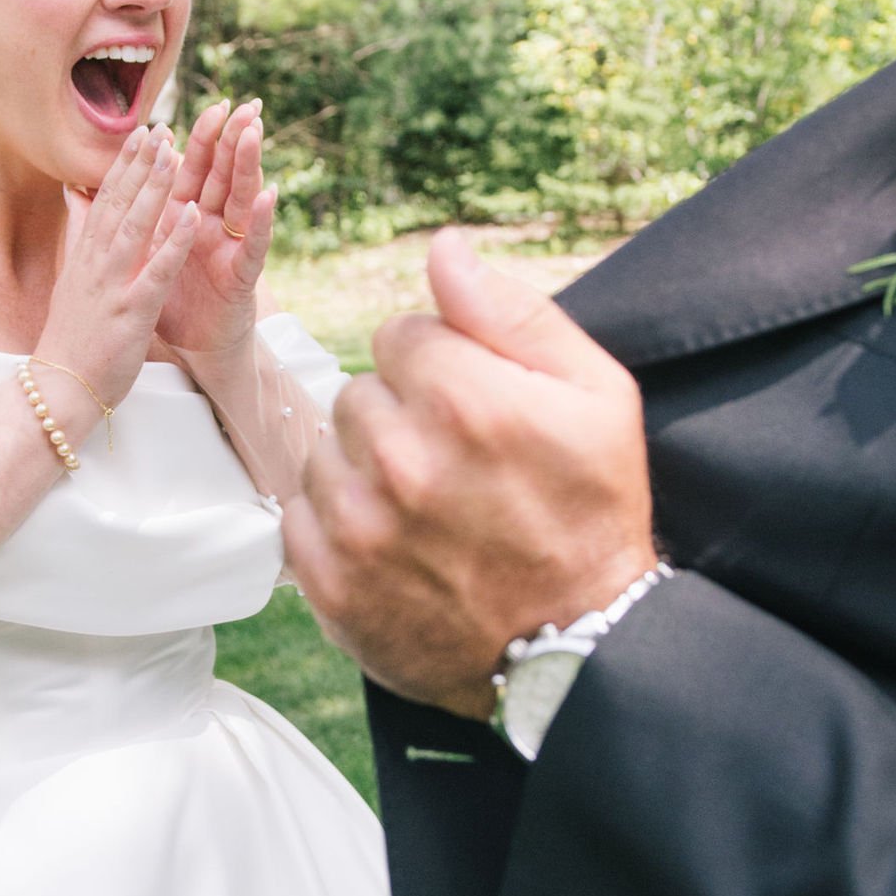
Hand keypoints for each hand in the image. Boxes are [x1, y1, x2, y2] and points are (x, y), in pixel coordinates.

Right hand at [37, 123, 200, 417]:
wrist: (58, 389)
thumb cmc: (71, 344)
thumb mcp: (74, 286)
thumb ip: (83, 247)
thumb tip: (80, 211)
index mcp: (85, 258)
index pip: (104, 201)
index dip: (124, 165)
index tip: (141, 133)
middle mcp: (95, 264)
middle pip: (118, 203)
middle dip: (140, 162)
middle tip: (160, 125)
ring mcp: (112, 286)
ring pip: (135, 226)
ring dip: (155, 187)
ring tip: (175, 152)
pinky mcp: (130, 312)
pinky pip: (156, 270)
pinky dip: (174, 241)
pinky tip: (192, 216)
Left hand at [152, 99, 276, 361]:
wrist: (190, 350)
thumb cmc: (170, 302)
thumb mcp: (144, 255)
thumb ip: (127, 220)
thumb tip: (84, 190)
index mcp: (185, 218)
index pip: (194, 170)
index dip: (201, 138)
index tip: (209, 103)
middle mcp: (212, 227)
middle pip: (222, 175)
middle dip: (231, 139)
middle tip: (244, 104)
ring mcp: (229, 249)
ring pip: (240, 200)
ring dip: (247, 165)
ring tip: (255, 131)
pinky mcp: (241, 277)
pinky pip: (252, 245)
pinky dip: (260, 220)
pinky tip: (268, 194)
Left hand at [284, 228, 657, 716]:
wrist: (578, 646)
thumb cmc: (592, 512)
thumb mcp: (595, 395)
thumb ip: (511, 311)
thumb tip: (442, 248)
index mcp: (466, 399)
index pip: (401, 334)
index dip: (441, 367)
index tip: (474, 411)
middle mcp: (403, 459)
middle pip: (359, 392)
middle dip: (400, 417)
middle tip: (455, 468)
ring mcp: (361, 528)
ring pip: (325, 452)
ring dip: (364, 472)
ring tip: (425, 511)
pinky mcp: (331, 586)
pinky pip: (300, 518)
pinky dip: (337, 527)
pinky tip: (394, 547)